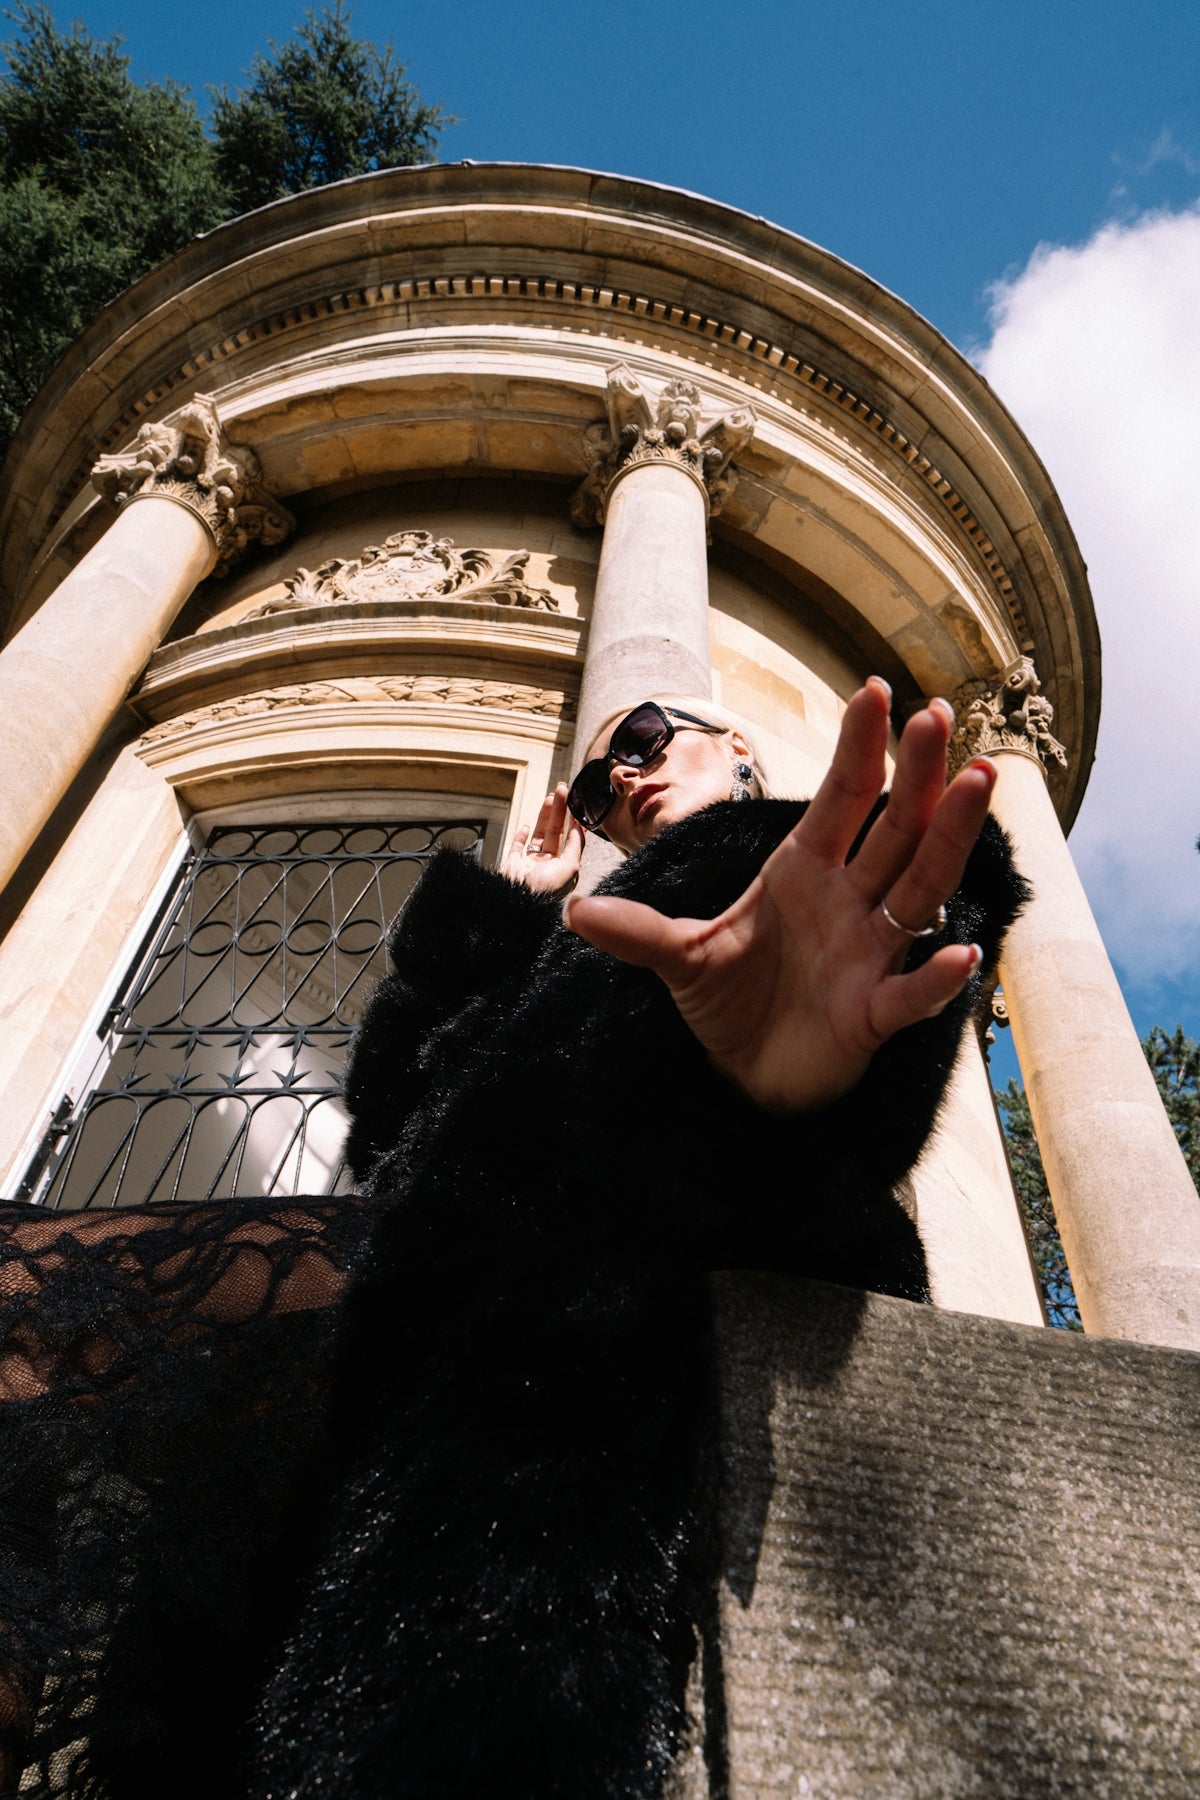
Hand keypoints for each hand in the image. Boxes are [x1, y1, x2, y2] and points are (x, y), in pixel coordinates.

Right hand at [501, 783, 584, 895]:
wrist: (516, 901)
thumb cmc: (546, 891)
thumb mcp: (569, 867)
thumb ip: (575, 846)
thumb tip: (580, 829)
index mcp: (564, 868)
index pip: (572, 840)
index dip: (575, 821)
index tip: (577, 804)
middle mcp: (548, 866)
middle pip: (556, 833)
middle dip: (560, 811)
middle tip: (562, 790)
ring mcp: (530, 865)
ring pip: (539, 835)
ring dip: (544, 816)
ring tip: (550, 797)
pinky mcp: (512, 864)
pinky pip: (517, 847)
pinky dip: (521, 835)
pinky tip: (527, 825)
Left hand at [564, 680, 994, 1111]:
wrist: (746, 1078)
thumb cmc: (729, 1003)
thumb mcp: (679, 960)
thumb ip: (638, 932)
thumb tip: (572, 911)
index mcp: (804, 873)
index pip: (841, 799)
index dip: (860, 747)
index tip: (874, 689)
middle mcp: (848, 903)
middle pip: (895, 827)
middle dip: (920, 772)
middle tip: (940, 714)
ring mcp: (868, 956)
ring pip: (920, 888)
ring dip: (948, 837)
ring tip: (980, 781)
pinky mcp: (870, 1016)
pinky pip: (910, 995)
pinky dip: (935, 978)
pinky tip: (962, 953)